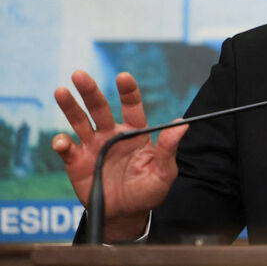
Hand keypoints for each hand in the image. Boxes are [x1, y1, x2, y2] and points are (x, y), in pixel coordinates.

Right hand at [52, 70, 187, 242]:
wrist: (126, 214)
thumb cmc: (148, 190)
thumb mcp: (164, 172)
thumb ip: (169, 148)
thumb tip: (183, 123)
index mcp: (134, 132)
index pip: (131, 105)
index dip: (127, 91)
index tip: (123, 77)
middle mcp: (111, 134)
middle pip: (99, 107)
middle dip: (90, 91)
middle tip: (80, 74)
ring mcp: (93, 147)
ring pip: (79, 122)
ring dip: (70, 107)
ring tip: (61, 91)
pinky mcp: (77, 163)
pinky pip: (67, 150)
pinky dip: (62, 144)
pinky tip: (63, 141)